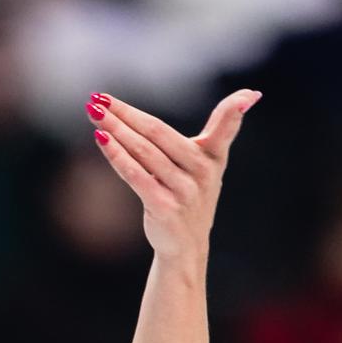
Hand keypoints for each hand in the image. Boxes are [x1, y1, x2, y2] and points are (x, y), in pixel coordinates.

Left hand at [88, 88, 258, 260]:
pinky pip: (136, 176)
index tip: (247, 97)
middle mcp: (202, 172)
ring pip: (143, 152)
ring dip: (114, 129)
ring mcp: (184, 191)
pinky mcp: (164, 207)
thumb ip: (220, 129)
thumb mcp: (209, 163)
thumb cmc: (192, 195)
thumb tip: (248, 96)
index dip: (235, 112)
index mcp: (214, 157)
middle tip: (99, 98)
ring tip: (93, 112)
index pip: (225, 128)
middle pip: (158, 133)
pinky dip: (117, 155)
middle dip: (126, 113)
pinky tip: (101, 138)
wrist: (186, 246)